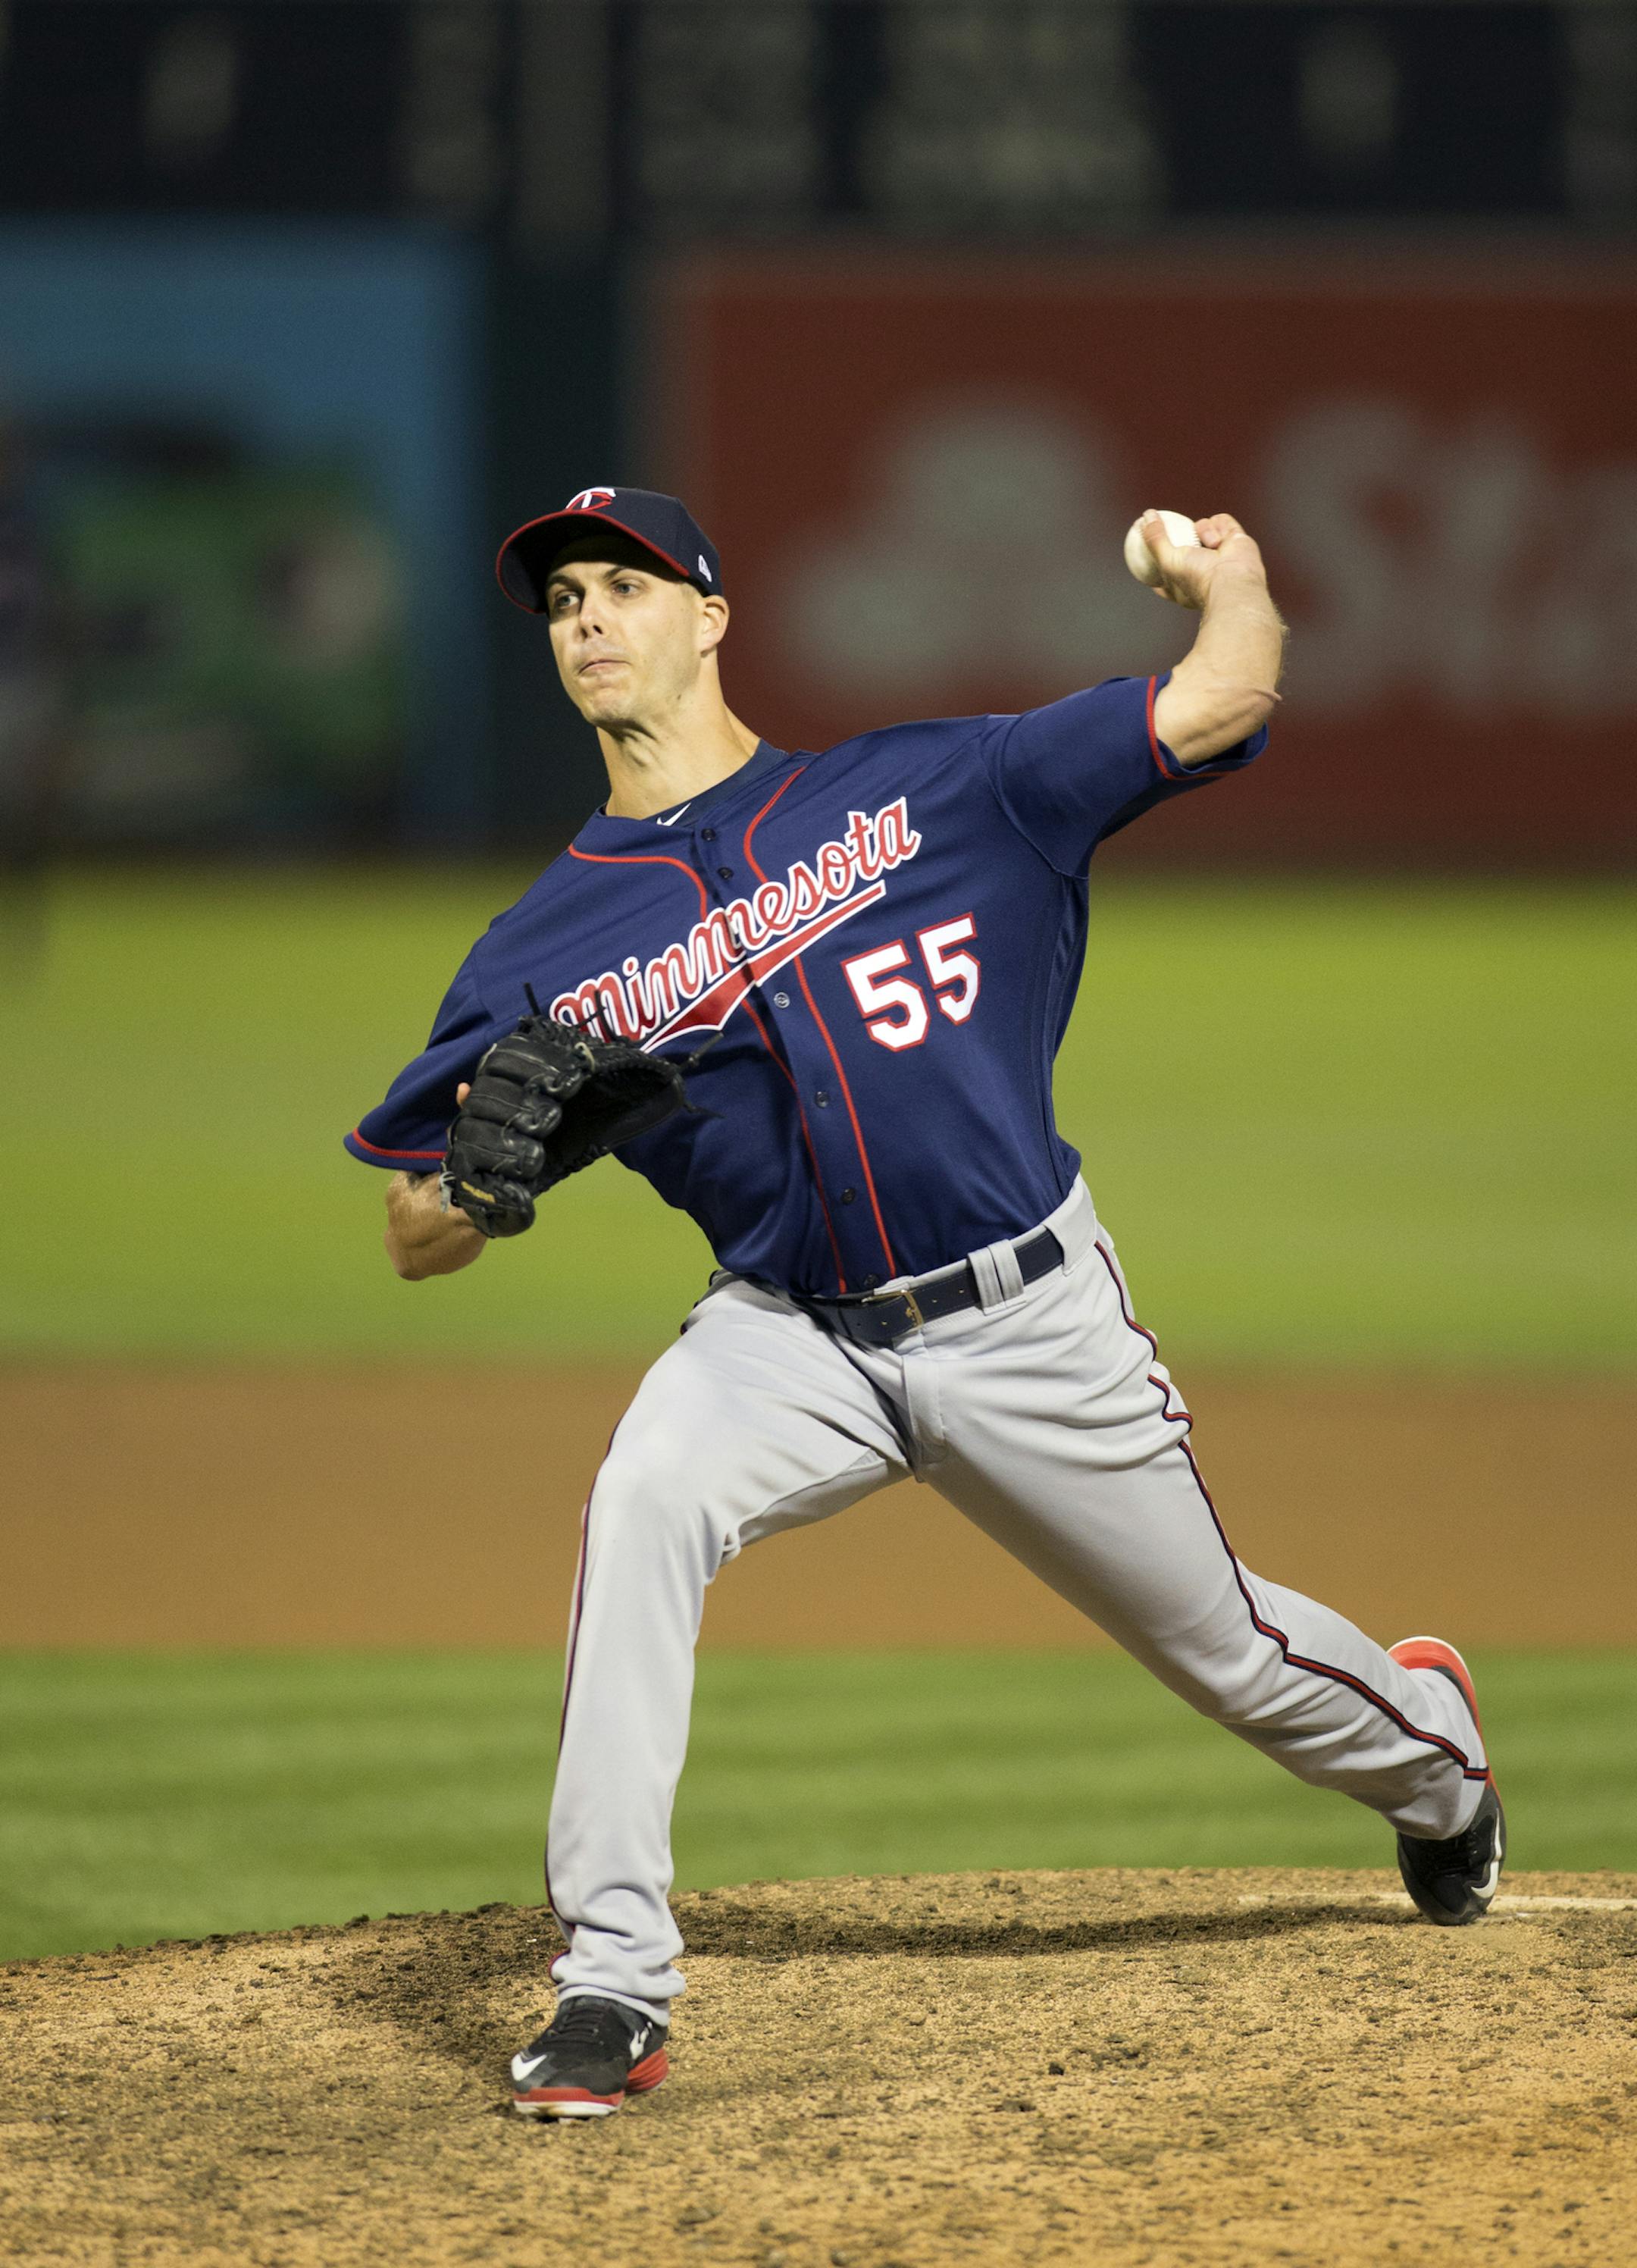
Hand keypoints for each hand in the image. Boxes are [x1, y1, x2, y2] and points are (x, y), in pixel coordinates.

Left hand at [1140, 511, 1266, 611]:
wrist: (1233, 580)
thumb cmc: (1199, 579)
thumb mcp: (1166, 561)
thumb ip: (1154, 539)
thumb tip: (1146, 516)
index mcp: (1184, 584)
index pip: (1167, 572)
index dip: (1157, 560)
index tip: (1145, 551)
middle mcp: (1203, 569)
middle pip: (1185, 545)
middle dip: (1179, 537)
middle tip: (1166, 523)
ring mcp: (1220, 553)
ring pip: (1202, 526)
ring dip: (1203, 531)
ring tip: (1211, 546)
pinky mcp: (1235, 539)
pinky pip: (1222, 521)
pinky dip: (1219, 528)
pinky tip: (1221, 541)